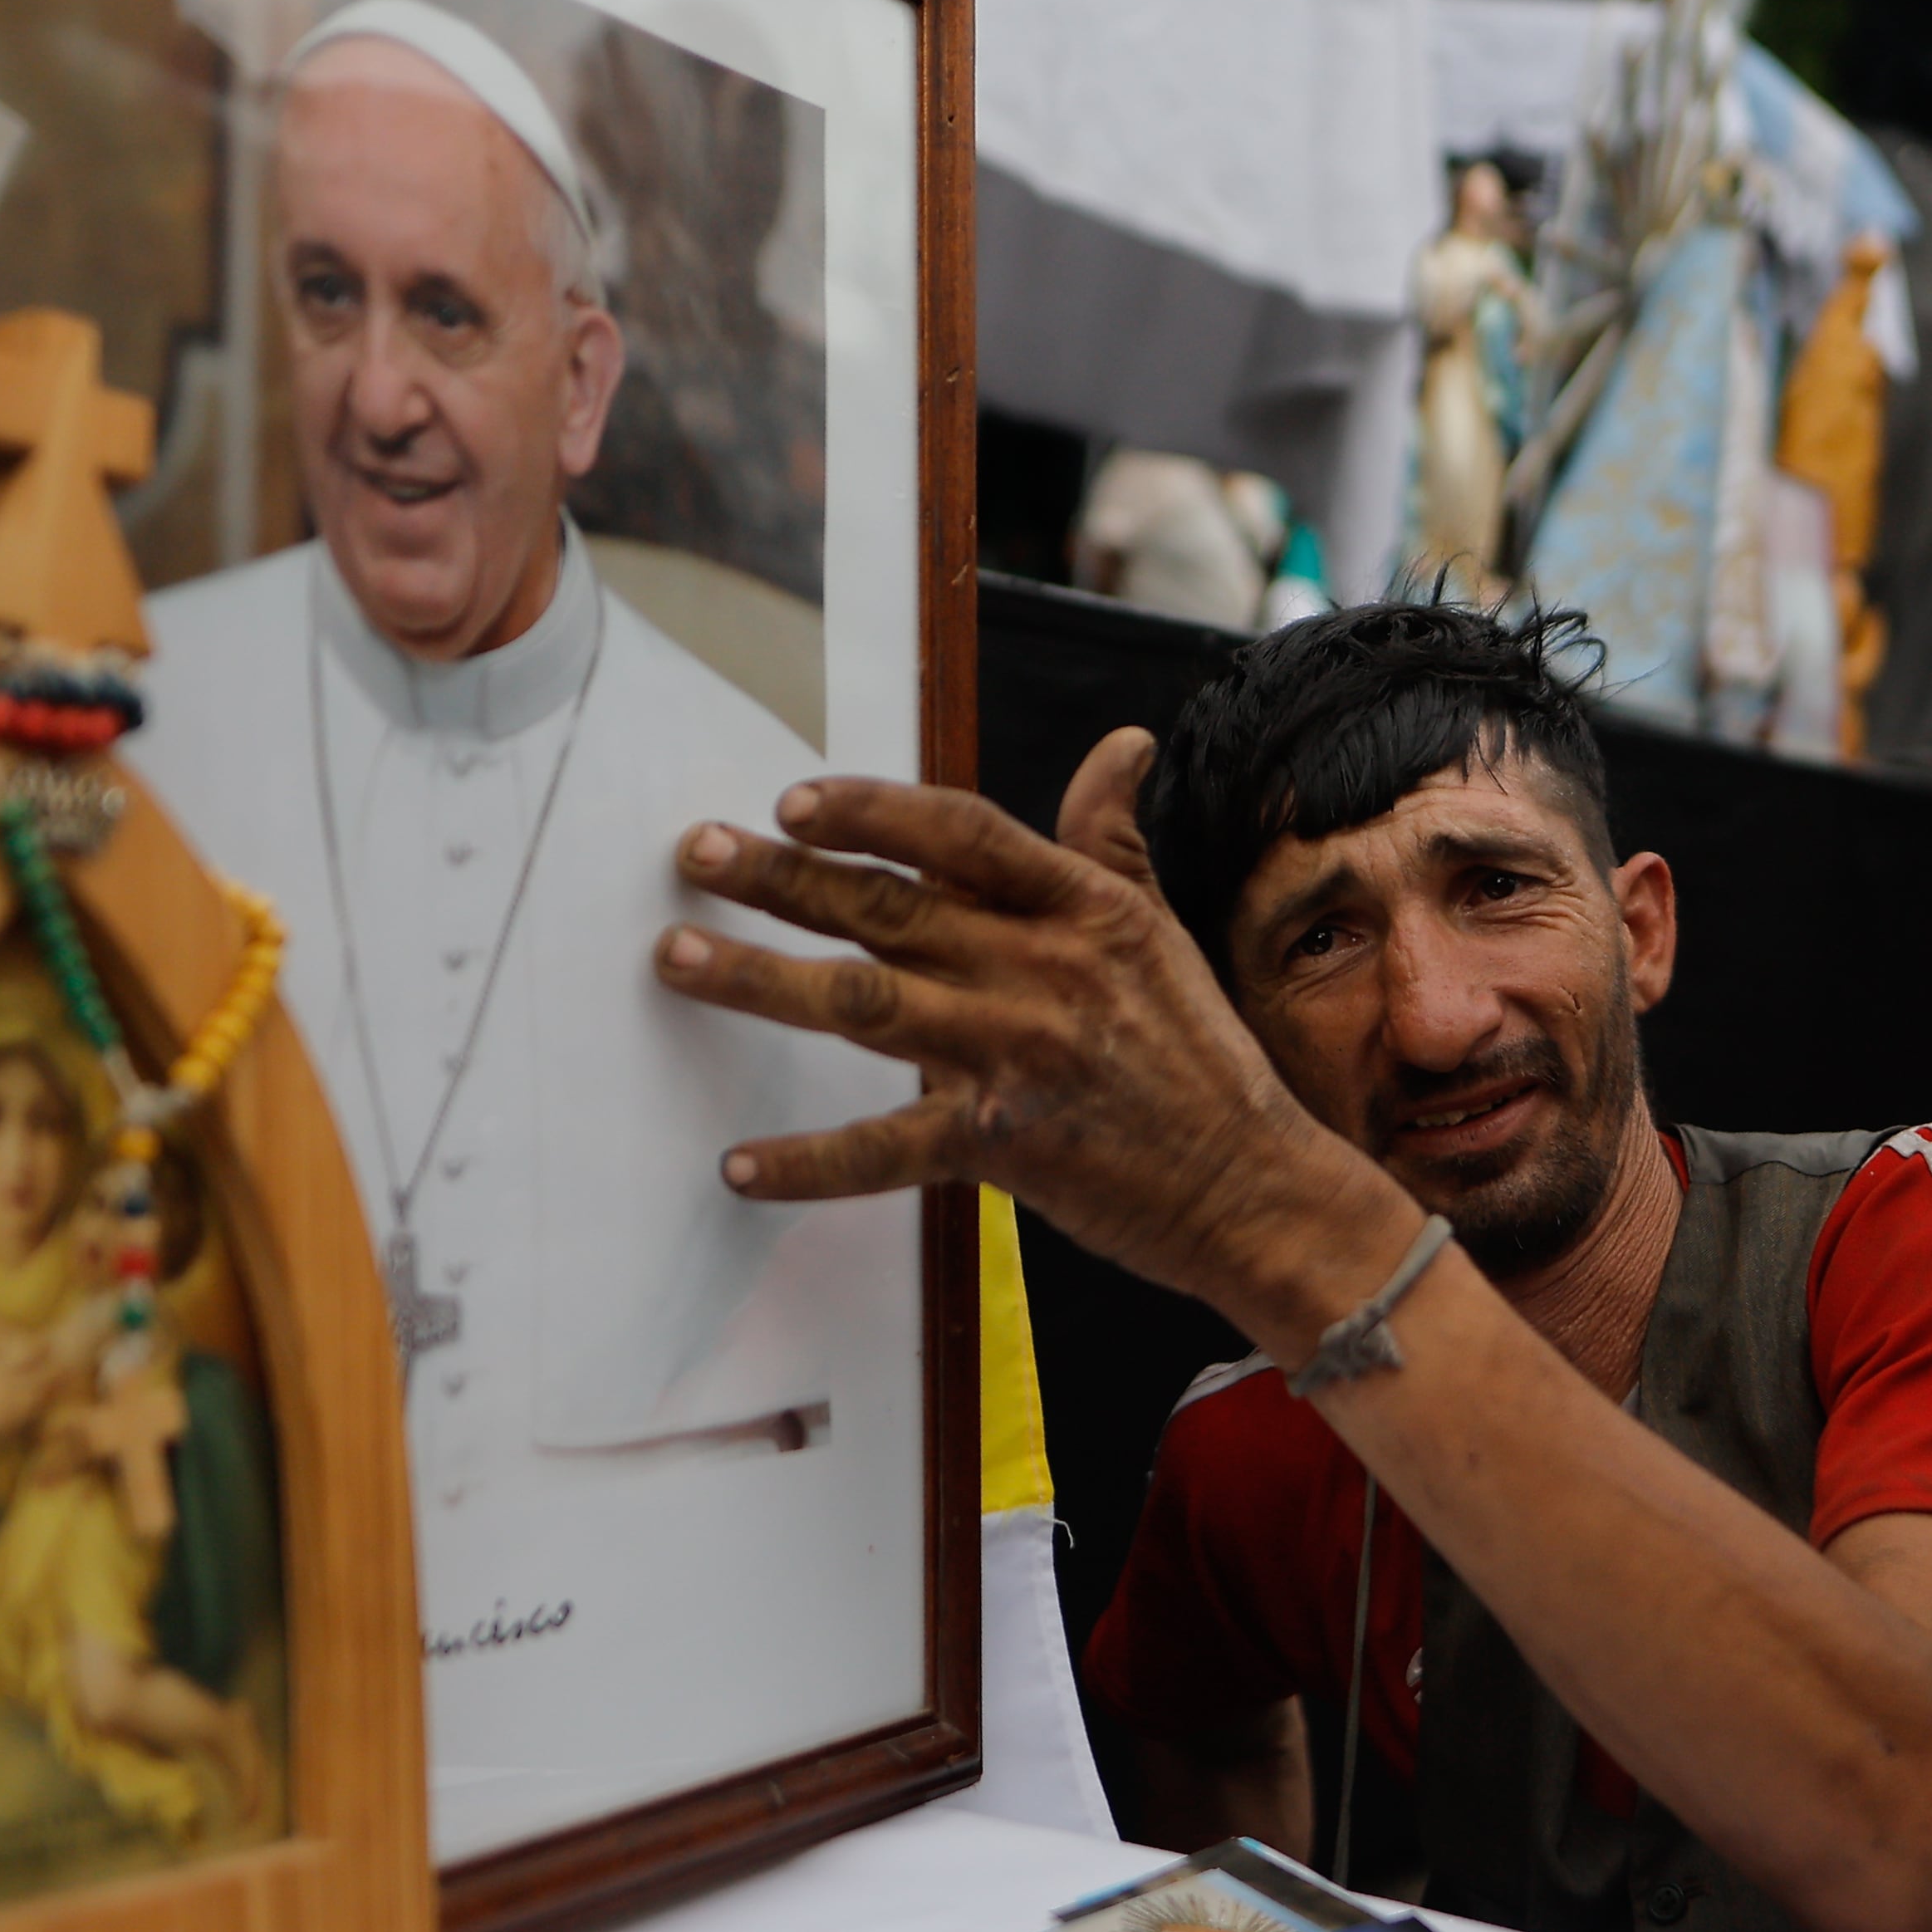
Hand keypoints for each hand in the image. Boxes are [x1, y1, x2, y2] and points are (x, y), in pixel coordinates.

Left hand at [650, 730, 1406, 1342]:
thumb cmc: (1200, 1058)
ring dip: (761, 980)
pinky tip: (739, 1166)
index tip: (793, 799)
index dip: (872, 811)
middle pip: (888, 909)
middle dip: (780, 877)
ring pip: (865, 1006)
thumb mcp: (1162, 931)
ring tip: (677, 959)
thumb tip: (1122, 745)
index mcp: (1083, 909)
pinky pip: (886, 1149)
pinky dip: (809, 1163)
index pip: (962, 835)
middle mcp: (1044, 971)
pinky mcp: (1003, 1145)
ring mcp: (1018, 1057)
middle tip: (696, 852)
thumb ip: (1113, 839)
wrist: (1254, 1186)